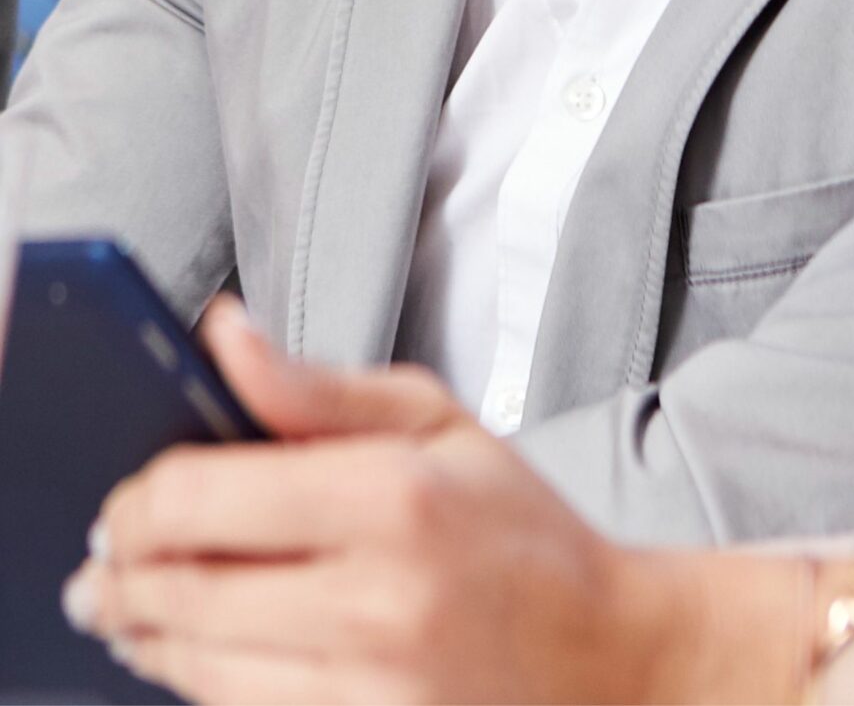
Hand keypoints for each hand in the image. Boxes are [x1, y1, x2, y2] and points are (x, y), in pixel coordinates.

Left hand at [62, 304, 660, 703]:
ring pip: (200, 666)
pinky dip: (202, 681)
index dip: (138, 500)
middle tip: (99, 565)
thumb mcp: (436, 421)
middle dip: (121, 576)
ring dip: (147, 636)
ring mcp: (372, 686)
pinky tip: (192, 653)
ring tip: (128, 610)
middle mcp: (378, 599)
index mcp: (395, 496)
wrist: (604, 654)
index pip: (205, 499)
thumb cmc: (520, 532)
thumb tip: (223, 334)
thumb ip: (315, 386)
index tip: (123, 500)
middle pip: (186, 591)